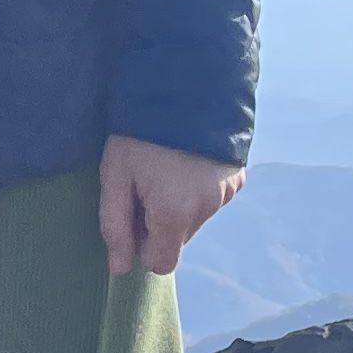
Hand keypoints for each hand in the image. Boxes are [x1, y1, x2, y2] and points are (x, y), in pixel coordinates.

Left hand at [98, 133, 242, 278]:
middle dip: (158, 222)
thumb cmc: (140, 130)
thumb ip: (114, 226)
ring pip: (195, 219)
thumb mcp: (115, 174)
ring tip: (164, 167)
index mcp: (174, 214)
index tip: (131, 213)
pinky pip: (212, 198)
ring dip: (178, 206)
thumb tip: (118, 270)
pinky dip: (197, 190)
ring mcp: (226, 193)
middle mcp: (206, 209)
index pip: (160, 263)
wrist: (186, 83)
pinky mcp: (237, 177)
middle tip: (143, 183)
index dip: (141, 245)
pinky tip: (185, 160)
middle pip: (176, 239)